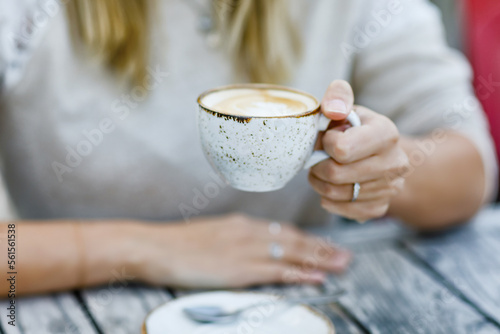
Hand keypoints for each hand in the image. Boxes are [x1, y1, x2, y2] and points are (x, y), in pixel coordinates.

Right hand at [132, 213, 350, 288]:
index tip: (323, 244)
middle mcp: (250, 233)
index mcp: (242, 224)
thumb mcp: (211, 234)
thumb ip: (234, 239)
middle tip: (345, 255)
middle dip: (322, 248)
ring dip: (320, 259)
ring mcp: (247, 250)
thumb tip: (252, 247)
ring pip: (293, 254)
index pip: (284, 231)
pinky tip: (316, 278)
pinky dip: (300, 275)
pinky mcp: (240, 269)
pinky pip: (278, 272)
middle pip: (295, 240)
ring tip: (341, 265)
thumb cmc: (178, 243)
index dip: (307, 239)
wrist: (155, 247)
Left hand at [309, 80, 408, 221]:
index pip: (341, 149)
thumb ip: (337, 97)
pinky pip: (346, 212)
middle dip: (317, 166)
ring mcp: (391, 187)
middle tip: (315, 160)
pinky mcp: (382, 206)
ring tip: (319, 172)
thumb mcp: (346, 106)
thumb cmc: (353, 128)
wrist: (375, 153)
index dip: (324, 144)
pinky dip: (330, 202)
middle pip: (336, 174)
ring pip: (337, 194)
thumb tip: (333, 109)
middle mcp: (395, 162)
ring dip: (319, 184)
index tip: (326, 139)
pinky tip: (329, 189)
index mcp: (386, 133)